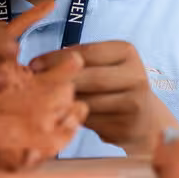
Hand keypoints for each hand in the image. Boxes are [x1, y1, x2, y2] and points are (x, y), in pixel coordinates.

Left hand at [31, 41, 178, 154]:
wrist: (145, 120)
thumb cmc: (114, 86)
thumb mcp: (104, 65)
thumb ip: (79, 62)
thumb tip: (38, 64)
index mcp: (126, 52)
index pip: (87, 52)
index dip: (56, 57)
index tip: (33, 64)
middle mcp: (136, 75)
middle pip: (90, 77)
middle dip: (60, 81)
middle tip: (35, 84)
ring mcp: (134, 102)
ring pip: (89, 102)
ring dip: (66, 102)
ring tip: (46, 100)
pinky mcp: (127, 126)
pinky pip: (92, 122)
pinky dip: (76, 119)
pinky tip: (66, 116)